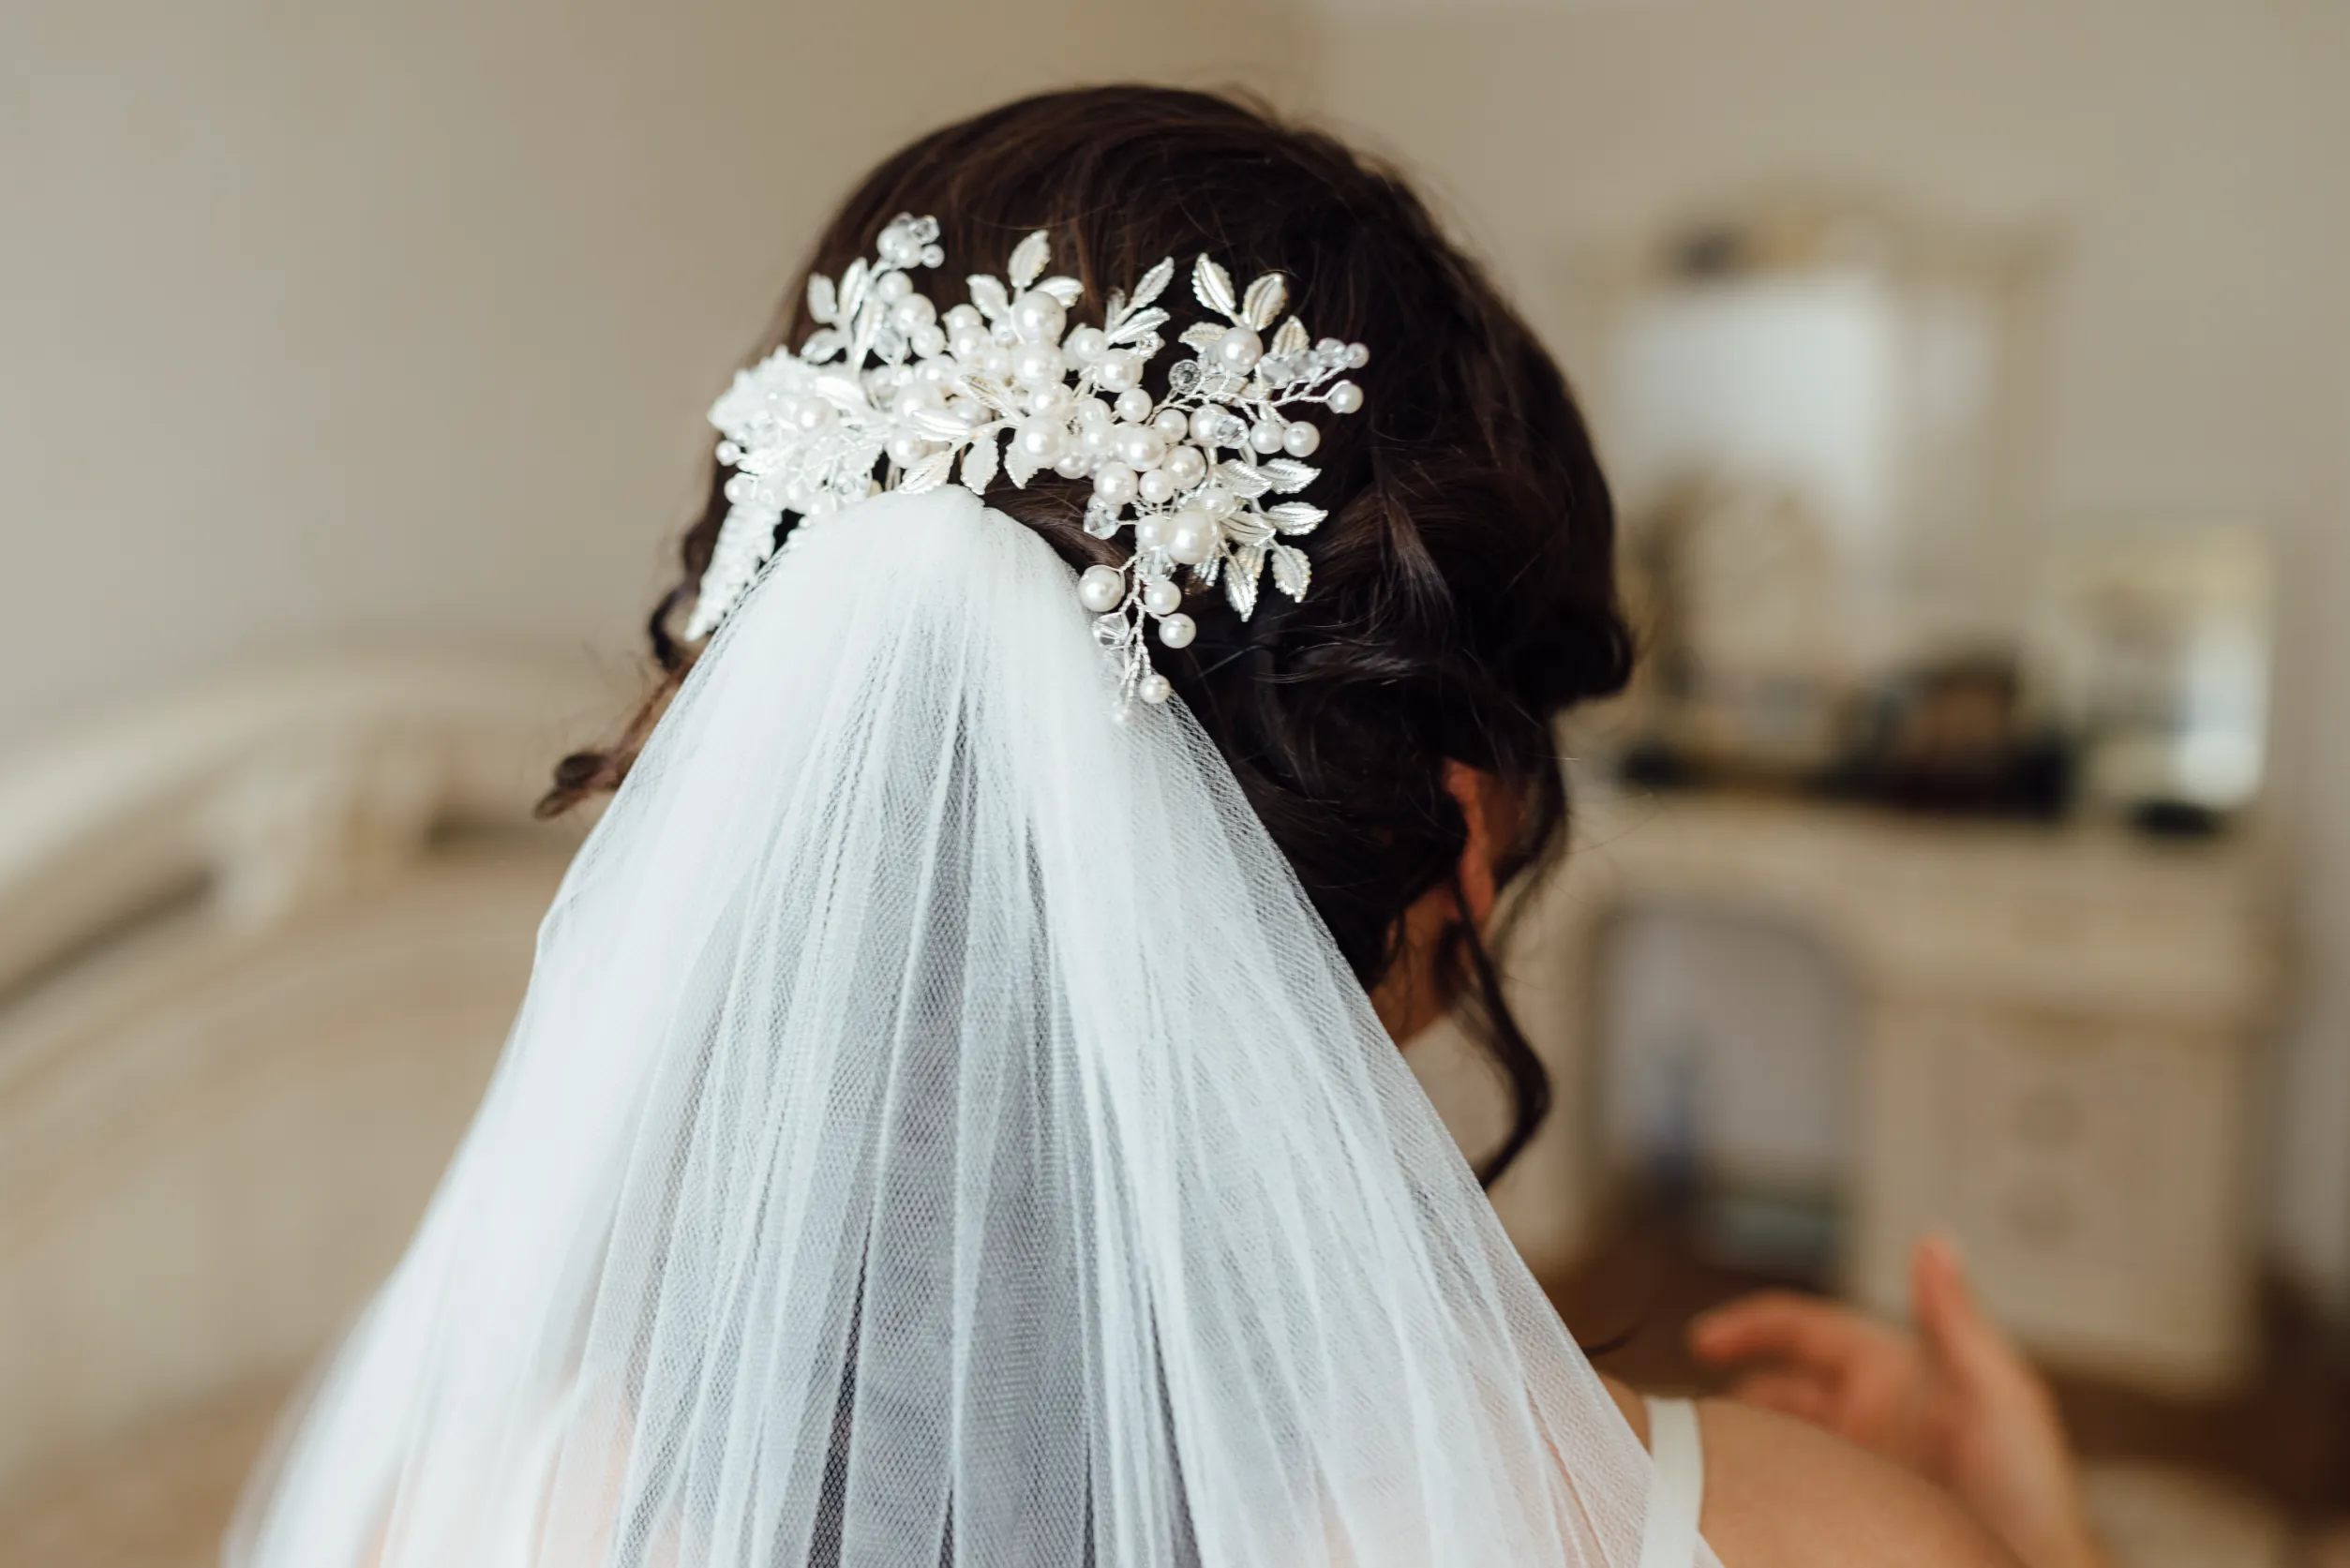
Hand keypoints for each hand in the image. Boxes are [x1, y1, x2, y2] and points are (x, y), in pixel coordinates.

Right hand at [1688, 1234, 2111, 1567]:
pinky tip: (1742, 1498)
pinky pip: (1792, 1489)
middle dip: (1734, 1395)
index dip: (1752, 1327)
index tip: (1703, 1341)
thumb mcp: (2001, 1399)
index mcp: (1890, 1375)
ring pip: (1779, 1441)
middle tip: (1688, 1422)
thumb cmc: (2032, 1498)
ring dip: (1744, 1441)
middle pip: (1776, 1389)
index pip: (1804, 1332)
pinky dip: (1763, 1485)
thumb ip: (1957, 1322)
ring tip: (1702, 1459)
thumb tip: (1934, 1241)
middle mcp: (1866, 1416)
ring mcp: (1856, 1466)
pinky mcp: (1850, 1512)